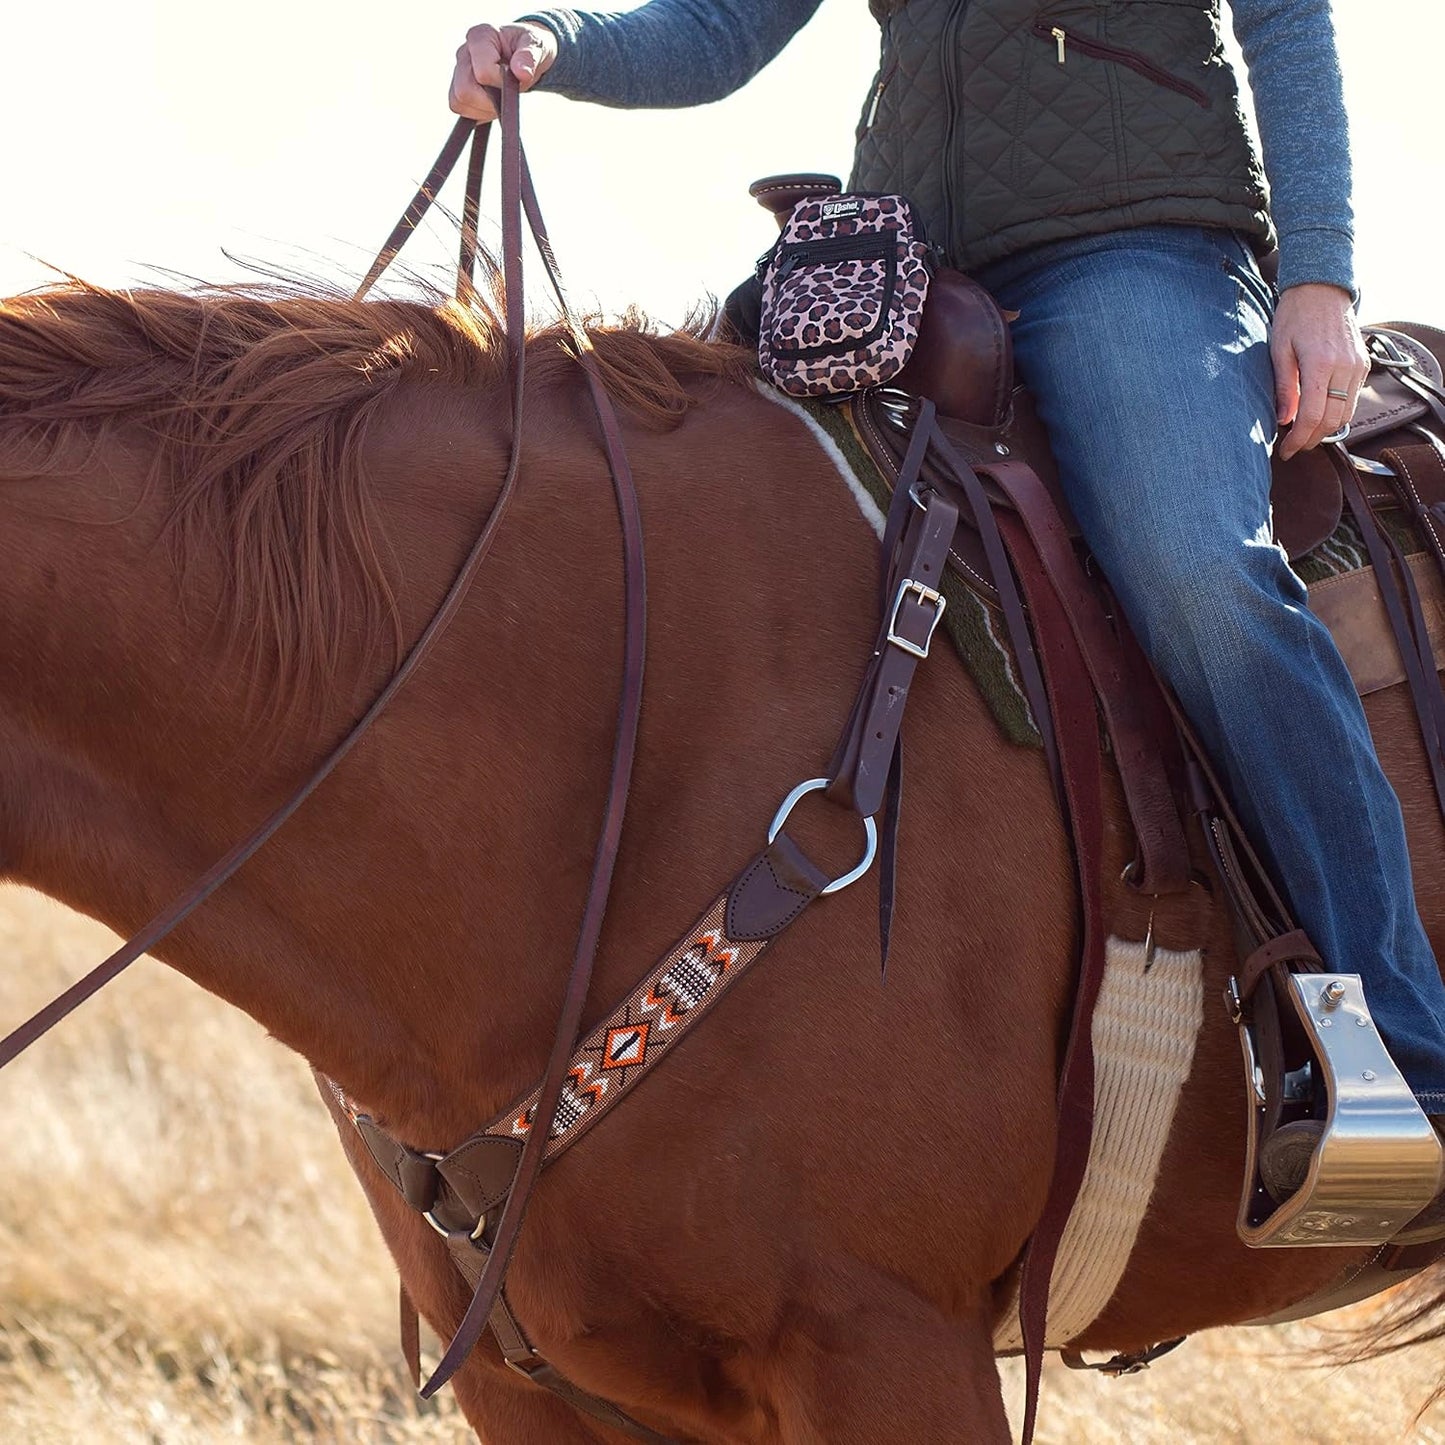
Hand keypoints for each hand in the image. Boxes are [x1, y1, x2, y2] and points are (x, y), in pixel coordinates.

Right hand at [450, 22, 557, 121]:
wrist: (524, 57)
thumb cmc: (528, 48)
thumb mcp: (536, 45)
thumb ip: (530, 56)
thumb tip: (522, 73)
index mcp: (480, 36)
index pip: (482, 72)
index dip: (500, 83)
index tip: (514, 79)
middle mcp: (463, 52)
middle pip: (465, 89)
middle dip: (490, 100)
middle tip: (508, 93)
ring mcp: (458, 70)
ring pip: (460, 102)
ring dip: (484, 108)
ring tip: (501, 96)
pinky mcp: (457, 88)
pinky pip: (460, 109)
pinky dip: (478, 113)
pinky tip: (492, 104)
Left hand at [1271, 282, 1367, 459]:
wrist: (1322, 290)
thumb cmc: (1294, 316)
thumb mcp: (1279, 351)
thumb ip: (1284, 387)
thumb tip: (1283, 420)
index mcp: (1321, 364)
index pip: (1313, 416)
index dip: (1298, 439)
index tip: (1285, 450)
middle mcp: (1345, 367)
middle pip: (1332, 420)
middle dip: (1311, 440)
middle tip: (1292, 447)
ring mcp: (1358, 366)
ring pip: (1346, 414)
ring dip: (1325, 430)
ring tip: (1303, 434)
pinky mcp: (1363, 364)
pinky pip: (1352, 399)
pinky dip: (1336, 413)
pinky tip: (1318, 415)